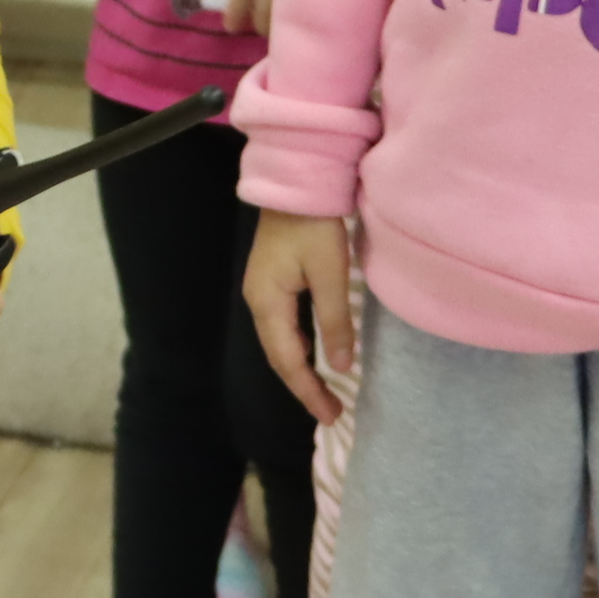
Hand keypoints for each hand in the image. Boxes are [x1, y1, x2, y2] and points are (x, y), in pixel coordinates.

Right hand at [241, 206, 356, 423]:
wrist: (296, 182)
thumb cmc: (314, 225)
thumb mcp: (331, 274)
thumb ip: (335, 322)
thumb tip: (340, 367)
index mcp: (267, 303)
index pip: (287, 360)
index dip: (308, 391)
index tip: (331, 415)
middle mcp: (258, 302)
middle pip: (278, 356)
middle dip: (303, 386)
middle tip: (330, 412)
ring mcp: (262, 291)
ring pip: (279, 343)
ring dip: (300, 369)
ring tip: (322, 392)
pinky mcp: (271, 282)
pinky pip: (283, 327)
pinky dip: (298, 348)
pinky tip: (313, 355)